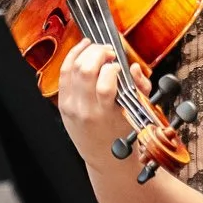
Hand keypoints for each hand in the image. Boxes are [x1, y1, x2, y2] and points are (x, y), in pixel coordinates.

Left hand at [55, 40, 151, 165]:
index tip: (120, 65)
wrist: (103, 156)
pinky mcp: (62, 103)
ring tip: (97, 46)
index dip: (113, 68)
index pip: (105, 85)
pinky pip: (63, 74)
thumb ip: (140, 88)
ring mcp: (70, 106)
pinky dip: (71, 57)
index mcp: (106, 114)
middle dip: (98, 54)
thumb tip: (133, 67)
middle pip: (85, 71)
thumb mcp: (136, 113)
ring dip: (84, 52)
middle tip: (109, 52)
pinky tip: (82, 49)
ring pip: (71, 69)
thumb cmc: (121, 134)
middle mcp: (85, 110)